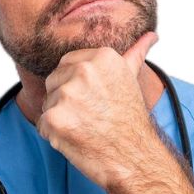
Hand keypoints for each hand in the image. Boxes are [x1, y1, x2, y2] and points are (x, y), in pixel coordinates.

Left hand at [36, 32, 159, 189]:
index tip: (94, 101)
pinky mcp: (53, 118)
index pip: (67, 64)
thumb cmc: (131, 122)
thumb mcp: (133, 80)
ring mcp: (67, 94)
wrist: (134, 157)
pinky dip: (54, 136)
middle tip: (91, 117)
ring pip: (48, 104)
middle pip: (54, 82)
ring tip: (86, 128)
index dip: (76, 86)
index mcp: (101, 57)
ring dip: (60, 119)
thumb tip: (151, 36)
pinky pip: (42, 124)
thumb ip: (135, 54)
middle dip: (66, 100)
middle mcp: (83, 70)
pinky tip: (76, 139)